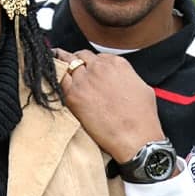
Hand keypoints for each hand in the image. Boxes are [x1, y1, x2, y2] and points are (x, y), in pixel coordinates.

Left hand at [55, 48, 164, 162]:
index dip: (91, 64)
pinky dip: (55, 80)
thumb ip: (126, 76)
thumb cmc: (142, 118)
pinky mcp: (73, 95)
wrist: (136, 138)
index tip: (88, 71)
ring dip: (63, 67)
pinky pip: (58, 80)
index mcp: (116, 63)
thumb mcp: (142, 87)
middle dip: (76, 63)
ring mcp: (85, 79)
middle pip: (80, 57)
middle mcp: (99, 67)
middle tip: (72, 70)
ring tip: (57, 69)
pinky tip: (52, 81)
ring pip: (67, 63)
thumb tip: (117, 79)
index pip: (97, 56)